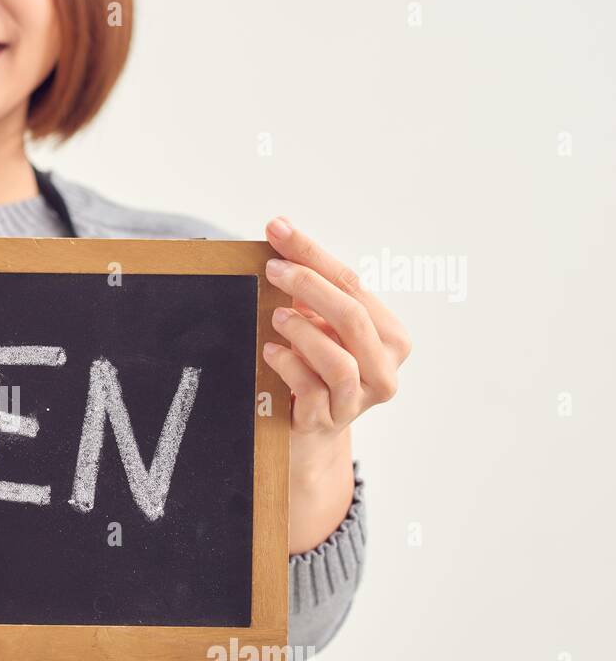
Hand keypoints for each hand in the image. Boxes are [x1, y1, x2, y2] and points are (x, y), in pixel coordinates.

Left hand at [260, 217, 410, 552]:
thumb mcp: (316, 325)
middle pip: (352, 316)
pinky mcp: (330, 422)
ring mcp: (358, 399)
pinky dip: (290, 367)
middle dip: (310, 286)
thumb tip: (279, 232)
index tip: (277, 229)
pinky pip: (313, 392)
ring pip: (340, 361)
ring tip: (275, 317)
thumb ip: (307, 287)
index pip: (353, 284)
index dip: (313, 254)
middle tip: (273, 270)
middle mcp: (384, 368)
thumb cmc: (311, 367)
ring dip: (304, 332)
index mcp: (389, 335)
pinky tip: (271, 352)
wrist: (305, 431)